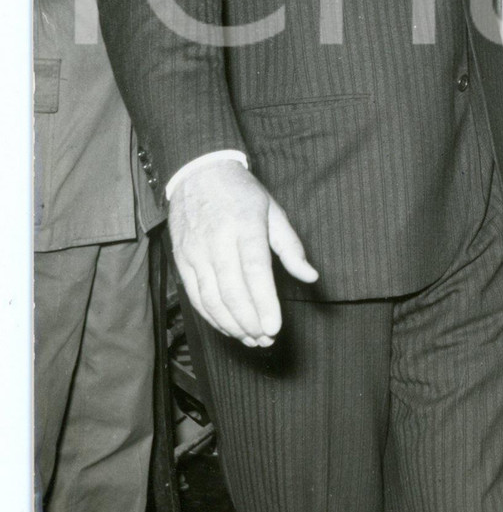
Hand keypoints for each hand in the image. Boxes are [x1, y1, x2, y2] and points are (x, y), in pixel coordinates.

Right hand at [169, 159, 318, 346]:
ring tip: (251, 339)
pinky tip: (229, 327)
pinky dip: (212, 317)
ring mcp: (195, 251)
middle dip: (249, 321)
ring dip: (231, 325)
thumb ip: (291, 247)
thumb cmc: (242, 193)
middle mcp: (217, 240)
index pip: (254, 269)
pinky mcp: (182, 260)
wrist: (198, 173)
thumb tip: (310, 276)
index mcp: (244, 224)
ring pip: (211, 298)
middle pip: (231, 290)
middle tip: (266, 338)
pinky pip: (196, 296)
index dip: (264, 302)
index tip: (275, 326)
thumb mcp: (273, 211)